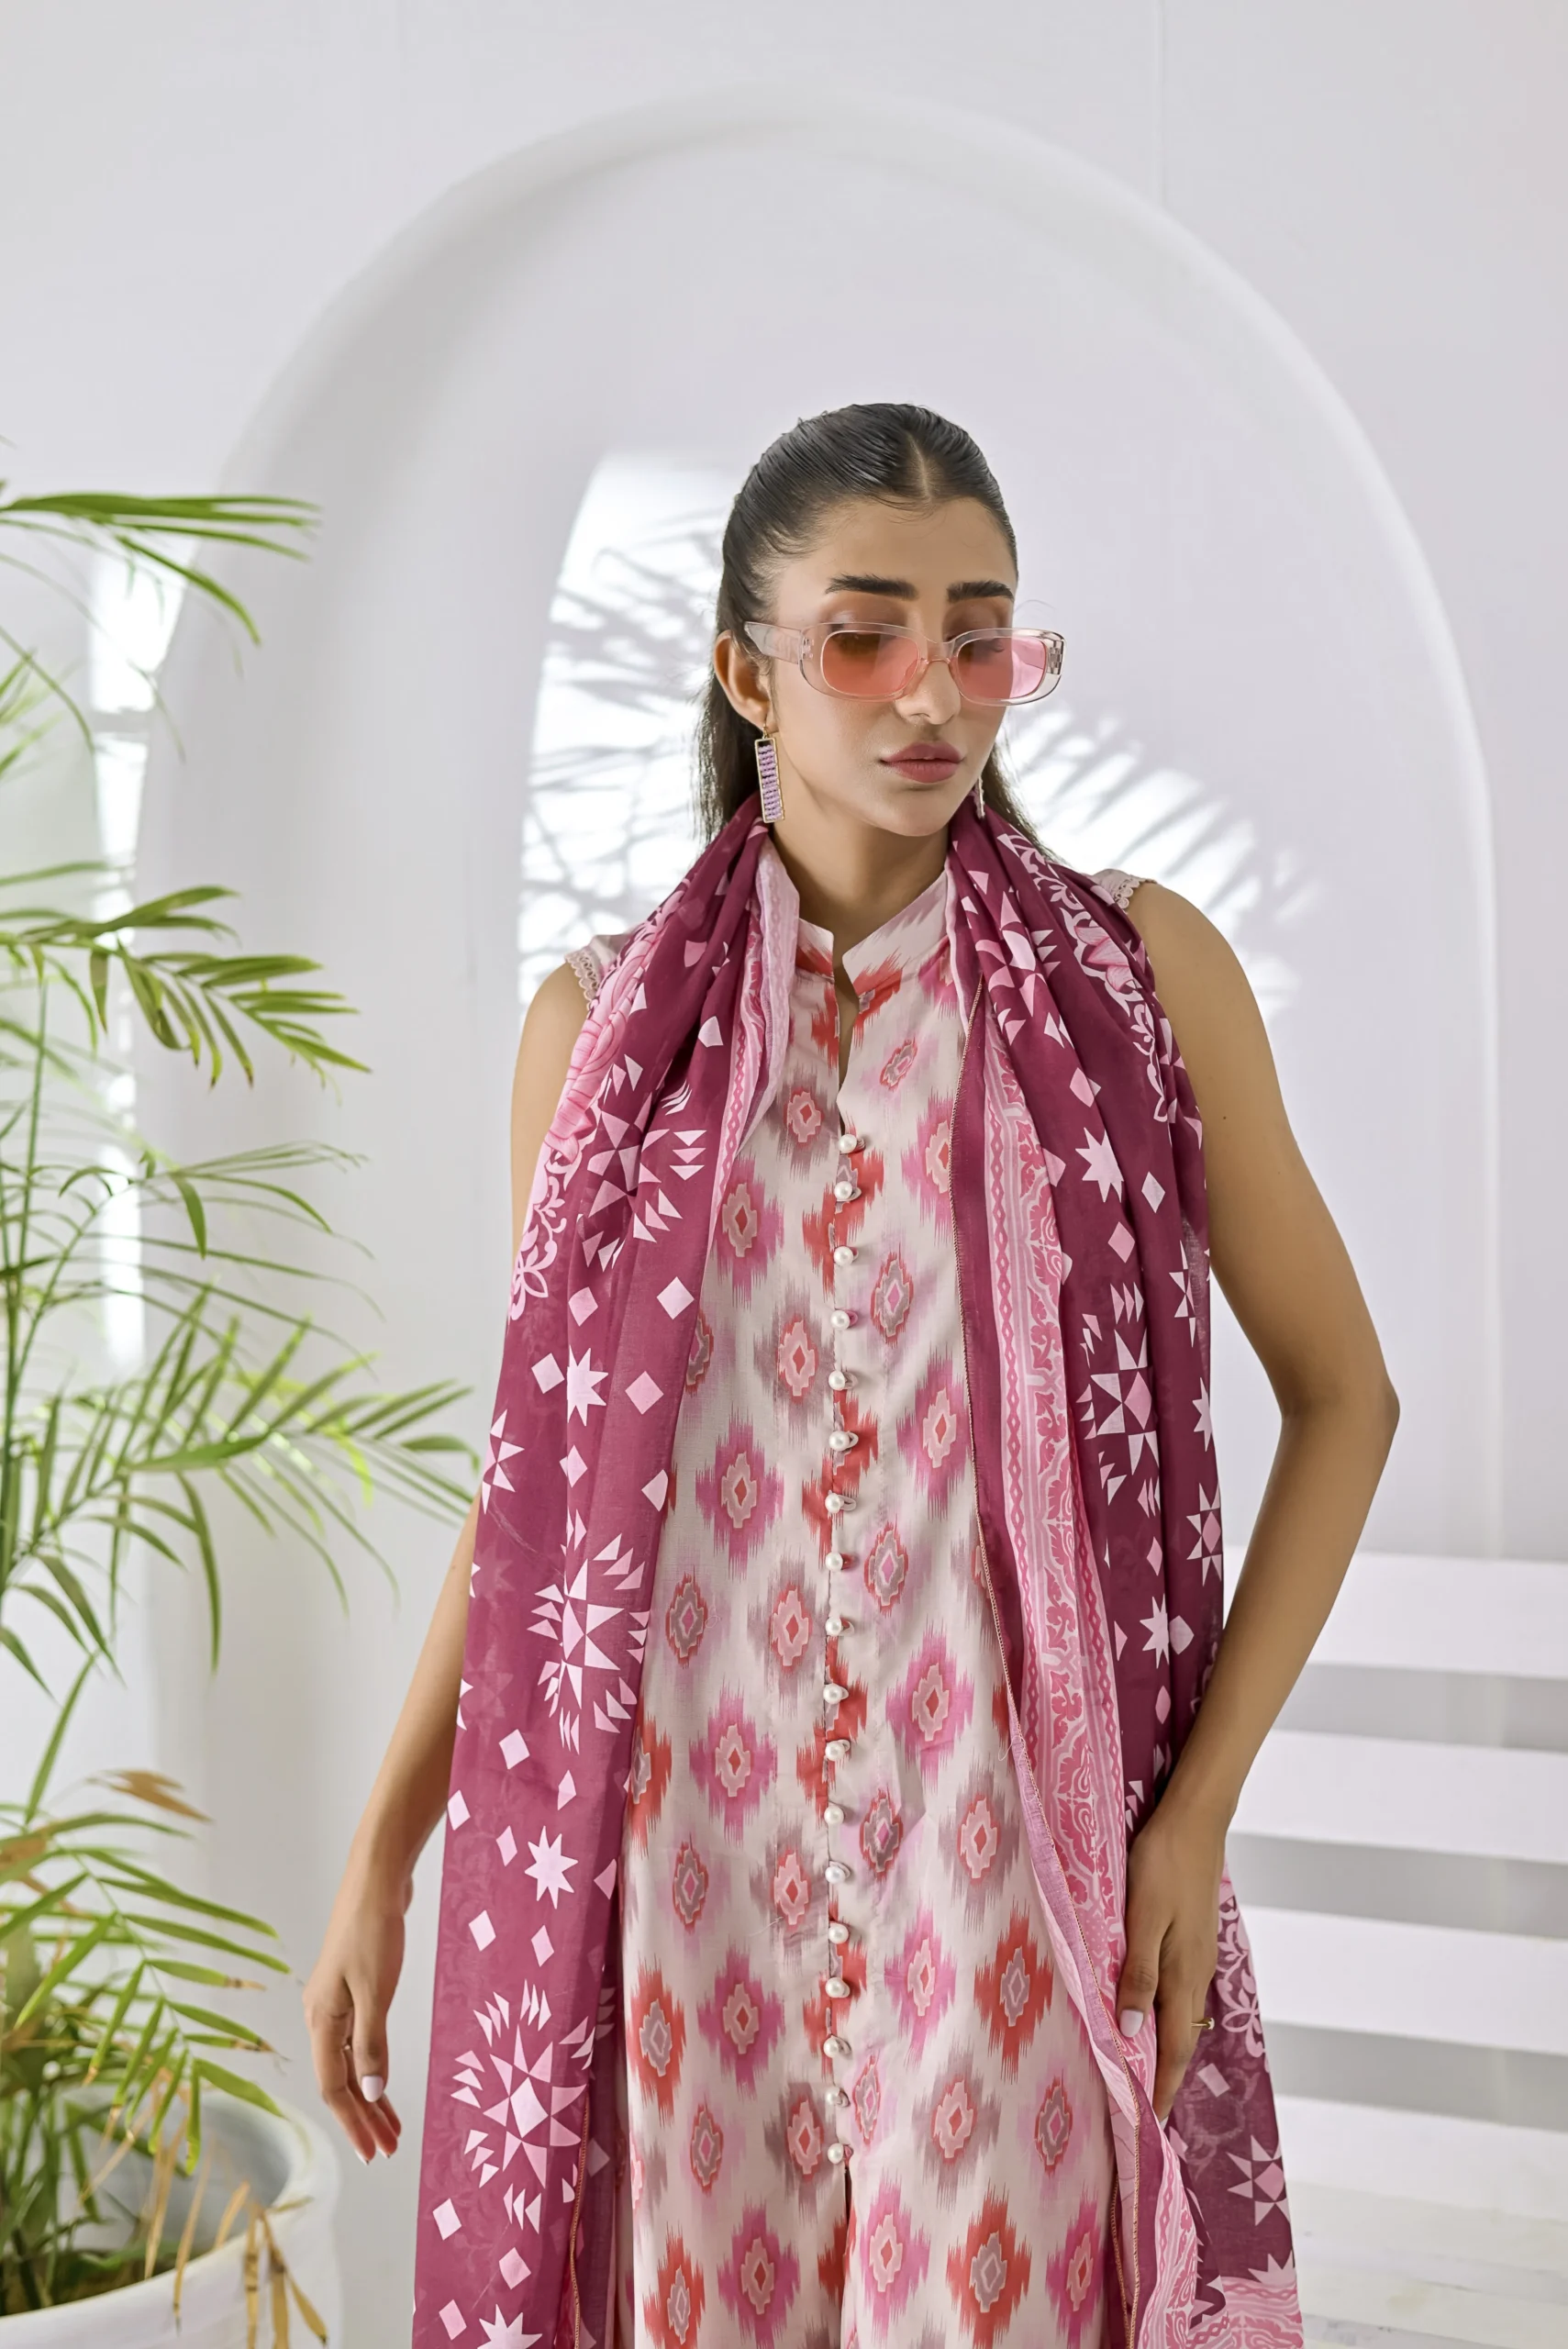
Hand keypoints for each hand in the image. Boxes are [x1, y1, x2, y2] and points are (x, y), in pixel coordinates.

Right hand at [303, 1850, 410, 2162]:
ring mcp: (336, 2001)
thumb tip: (371, 2092)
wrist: (377, 1878)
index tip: (373, 2151)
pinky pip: (360, 2040)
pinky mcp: (352, 1987)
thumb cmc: (373, 1929)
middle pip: (341, 2079)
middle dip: (364, 2117)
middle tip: (387, 2149)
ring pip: (351, 2061)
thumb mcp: (375, 1990)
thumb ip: (372, 2042)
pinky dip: (373, 2063)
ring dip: (371, 2094)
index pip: (334, 2087)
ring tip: (392, 2126)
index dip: (354, 2122)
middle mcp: (322, 2015)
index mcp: (321, 2019)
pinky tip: (384, 2080)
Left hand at [1113, 1794, 1225, 2123]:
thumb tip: (1129, 2032)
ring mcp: (1198, 1954)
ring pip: (1182, 2015)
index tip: (1151, 2126)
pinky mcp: (1194, 1937)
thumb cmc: (1162, 1863)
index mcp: (1181, 1973)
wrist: (1195, 1820)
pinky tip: (1153, 2013)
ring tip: (1146, 2073)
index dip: (1162, 2087)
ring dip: (1167, 2047)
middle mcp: (1194, 1972)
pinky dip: (1168, 2015)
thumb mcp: (1143, 1917)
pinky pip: (1181, 1991)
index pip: (1173, 2047)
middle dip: (1165, 2077)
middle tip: (1145, 2112)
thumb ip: (1137, 1973)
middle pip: (1180, 2037)